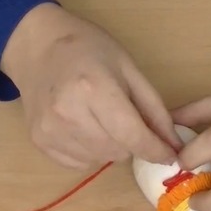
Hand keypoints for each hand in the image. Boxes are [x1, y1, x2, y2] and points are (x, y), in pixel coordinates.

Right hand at [0, 3, 181, 169]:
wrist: (37, 46)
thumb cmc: (87, 50)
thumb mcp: (128, 69)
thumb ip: (153, 108)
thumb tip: (173, 144)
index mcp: (94, 89)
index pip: (132, 136)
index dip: (156, 150)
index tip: (170, 155)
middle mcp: (68, 114)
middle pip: (119, 152)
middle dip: (130, 142)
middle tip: (123, 117)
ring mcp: (50, 131)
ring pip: (100, 160)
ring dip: (110, 147)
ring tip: (100, 118)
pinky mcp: (40, 142)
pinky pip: (79, 163)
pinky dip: (90, 151)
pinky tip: (83, 126)